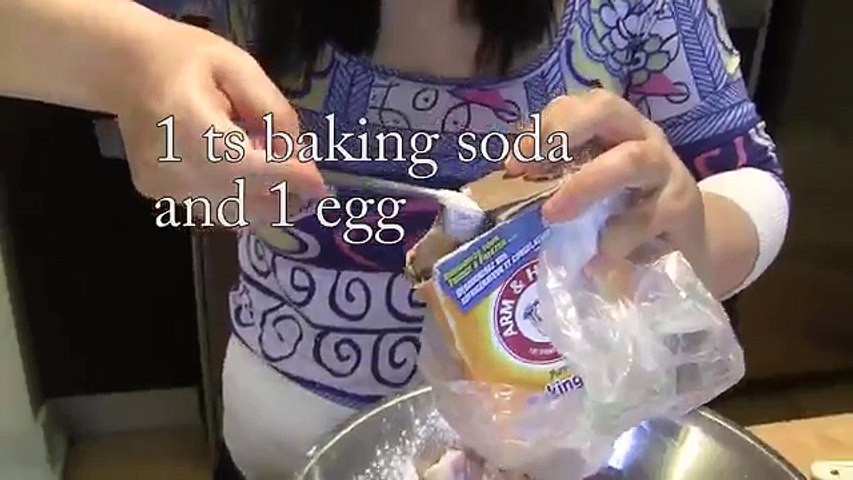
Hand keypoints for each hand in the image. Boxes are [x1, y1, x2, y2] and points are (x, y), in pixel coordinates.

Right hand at [112, 17, 325, 225]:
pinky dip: (238, 203)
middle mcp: (167, 162)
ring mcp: (159, 184)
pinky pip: (210, 209)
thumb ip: (273, 112)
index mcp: (186, 122)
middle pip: (238, 198)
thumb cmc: (188, 61)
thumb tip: (299, 158)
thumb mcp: (240, 68)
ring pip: (227, 212)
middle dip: (281, 197)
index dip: (286, 179)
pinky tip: (250, 183)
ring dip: (263, 205)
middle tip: (308, 189)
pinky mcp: (155, 193)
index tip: (320, 187)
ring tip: (284, 186)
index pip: (244, 165)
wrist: (128, 68)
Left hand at [506, 89, 710, 284]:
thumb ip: (559, 184)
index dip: (543, 127)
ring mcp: (667, 169)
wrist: (690, 245)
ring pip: (631, 159)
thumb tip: (509, 190)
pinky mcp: (682, 207)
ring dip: (586, 185)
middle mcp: (642, 137)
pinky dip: (613, 241)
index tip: (513, 164)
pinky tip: (594, 262)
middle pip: (606, 108)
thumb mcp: (593, 192)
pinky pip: (645, 218)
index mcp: (614, 128)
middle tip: (532, 170)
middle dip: (563, 132)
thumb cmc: (629, 212)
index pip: (577, 105)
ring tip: (554, 214)